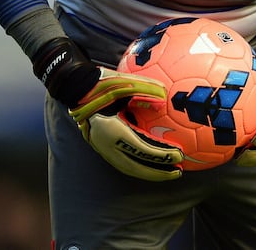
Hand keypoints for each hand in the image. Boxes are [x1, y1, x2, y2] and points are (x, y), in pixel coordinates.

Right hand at [32, 37, 183, 180]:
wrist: (76, 89)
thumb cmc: (102, 83)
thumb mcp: (125, 82)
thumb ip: (146, 88)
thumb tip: (166, 97)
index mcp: (113, 130)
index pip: (142, 148)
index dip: (162, 155)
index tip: (179, 154)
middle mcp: (106, 144)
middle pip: (136, 167)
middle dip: (159, 172)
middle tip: (178, 171)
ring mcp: (102, 149)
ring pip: (130, 169)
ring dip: (150, 173)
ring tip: (169, 172)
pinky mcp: (102, 149)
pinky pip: (124, 164)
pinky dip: (140, 167)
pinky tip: (152, 165)